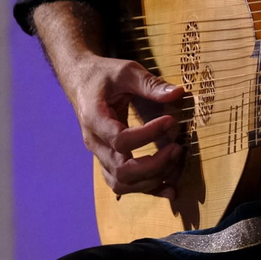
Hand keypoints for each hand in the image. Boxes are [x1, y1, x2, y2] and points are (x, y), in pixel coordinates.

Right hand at [67, 54, 185, 198]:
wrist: (81, 81)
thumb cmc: (104, 75)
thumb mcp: (126, 71)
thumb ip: (150, 84)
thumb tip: (178, 93)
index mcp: (94, 119)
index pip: (121, 140)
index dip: (149, 135)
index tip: (172, 120)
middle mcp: (95, 143)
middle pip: (122, 170)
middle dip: (154, 165)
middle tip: (177, 147)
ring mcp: (100, 155)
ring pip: (122, 183)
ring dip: (152, 179)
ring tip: (175, 160)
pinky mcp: (108, 160)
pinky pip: (125, 184)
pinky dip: (148, 189)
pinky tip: (169, 188)